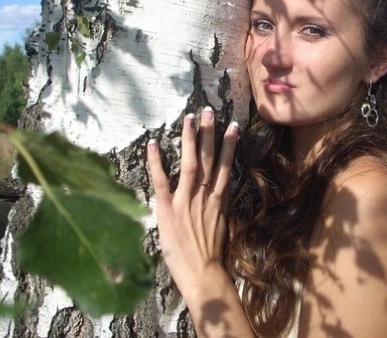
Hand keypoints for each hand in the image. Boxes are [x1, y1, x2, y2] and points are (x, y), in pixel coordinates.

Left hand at [146, 107, 239, 295]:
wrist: (204, 275)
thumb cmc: (212, 256)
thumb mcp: (222, 226)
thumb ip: (219, 205)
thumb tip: (220, 191)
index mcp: (219, 200)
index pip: (225, 166)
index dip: (228, 145)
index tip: (232, 126)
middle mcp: (205, 195)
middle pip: (209, 158)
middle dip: (209, 133)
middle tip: (207, 111)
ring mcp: (186, 201)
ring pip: (190, 163)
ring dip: (190, 139)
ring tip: (190, 118)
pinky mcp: (168, 210)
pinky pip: (161, 181)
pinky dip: (157, 162)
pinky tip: (153, 144)